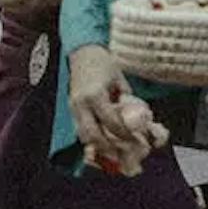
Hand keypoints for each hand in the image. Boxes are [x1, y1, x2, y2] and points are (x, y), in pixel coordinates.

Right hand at [69, 45, 167, 176]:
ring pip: (82, 135)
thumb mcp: (120, 80)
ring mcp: (73, 106)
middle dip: (106, 148)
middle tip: (120, 156)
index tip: (135, 140)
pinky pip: (79, 128)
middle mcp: (81, 103)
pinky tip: (100, 141)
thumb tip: (136, 117)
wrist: (83, 52)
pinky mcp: (71, 107)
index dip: (124, 135)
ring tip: (110, 152)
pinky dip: (90, 137)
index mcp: (95, 95)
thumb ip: (126, 100)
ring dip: (96, 146)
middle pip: (92, 135)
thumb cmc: (103, 63)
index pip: (111, 123)